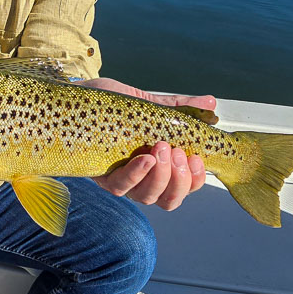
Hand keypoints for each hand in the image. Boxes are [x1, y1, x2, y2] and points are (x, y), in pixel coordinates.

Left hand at [82, 77, 214, 210]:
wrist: (79, 94)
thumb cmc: (112, 104)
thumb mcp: (149, 104)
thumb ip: (179, 109)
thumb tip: (213, 104)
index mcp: (158, 165)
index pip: (184, 186)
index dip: (195, 180)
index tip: (199, 159)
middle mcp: (141, 178)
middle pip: (168, 200)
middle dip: (179, 180)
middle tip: (177, 152)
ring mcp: (120, 179)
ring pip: (147, 197)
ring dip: (161, 177)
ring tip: (161, 149)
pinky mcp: (100, 175)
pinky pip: (120, 186)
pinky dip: (136, 174)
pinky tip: (144, 158)